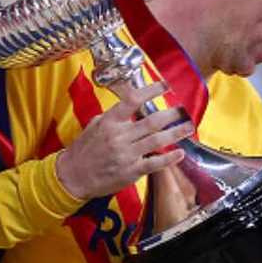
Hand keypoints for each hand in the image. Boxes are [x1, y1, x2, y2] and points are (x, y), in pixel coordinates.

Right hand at [56, 81, 193, 199]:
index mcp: (110, 121)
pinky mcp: (131, 171)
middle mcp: (119, 136)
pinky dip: (169, 158)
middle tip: (183, 110)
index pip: (133, 100)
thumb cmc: (84, 150)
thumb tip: (130, 105)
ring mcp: (126, 154)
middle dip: (171, 114)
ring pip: (157, 140)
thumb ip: (113, 116)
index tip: (165, 86)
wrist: (73, 176)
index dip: (151, 91)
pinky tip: (180, 153)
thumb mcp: (94, 125)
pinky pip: (154, 163)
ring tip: (188, 127)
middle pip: (152, 121)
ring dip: (176, 133)